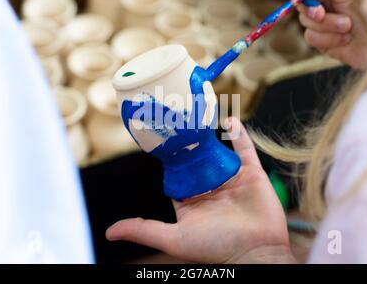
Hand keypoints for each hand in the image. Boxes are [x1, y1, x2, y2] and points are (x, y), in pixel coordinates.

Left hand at [106, 117, 295, 263]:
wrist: (257, 253)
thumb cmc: (216, 248)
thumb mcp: (175, 238)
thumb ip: (144, 230)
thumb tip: (110, 232)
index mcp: (191, 200)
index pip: (176, 175)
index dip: (170, 159)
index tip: (161, 138)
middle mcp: (210, 187)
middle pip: (197, 159)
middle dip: (189, 142)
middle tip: (180, 119)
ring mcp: (231, 179)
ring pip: (219, 150)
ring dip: (211, 134)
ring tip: (199, 114)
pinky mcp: (251, 173)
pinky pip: (243, 149)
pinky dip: (238, 134)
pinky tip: (229, 120)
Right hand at [289, 0, 366, 68]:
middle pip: (300, 0)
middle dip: (312, 9)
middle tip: (322, 13)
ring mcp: (324, 19)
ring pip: (305, 21)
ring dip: (327, 26)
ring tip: (347, 27)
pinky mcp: (322, 39)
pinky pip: (310, 37)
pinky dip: (327, 39)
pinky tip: (344, 39)